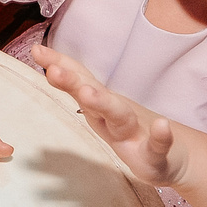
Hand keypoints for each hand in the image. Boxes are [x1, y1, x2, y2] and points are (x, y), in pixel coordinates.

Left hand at [34, 44, 194, 192]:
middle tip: (53, 70)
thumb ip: (78, 98)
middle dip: (73, 81)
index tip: (36, 50)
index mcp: (101, 107)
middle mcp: (118, 114)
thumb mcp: (101, 117)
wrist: (170, 156)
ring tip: (88, 93)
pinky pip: (159, 146)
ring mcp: (137, 132)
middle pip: (94, 93)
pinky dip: (161, 136)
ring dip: (104, 103)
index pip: (79, 80)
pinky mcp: (156, 154)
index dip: (59, 64)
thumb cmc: (132, 136)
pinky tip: (163, 127)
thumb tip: (49, 74)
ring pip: (120, 115)